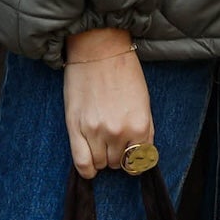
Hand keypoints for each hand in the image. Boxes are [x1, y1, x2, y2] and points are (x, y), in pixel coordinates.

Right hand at [63, 28, 154, 178]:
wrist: (98, 50)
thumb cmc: (123, 72)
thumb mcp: (144, 102)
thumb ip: (143, 130)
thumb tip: (139, 154)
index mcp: (140, 125)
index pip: (140, 160)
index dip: (134, 157)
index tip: (130, 152)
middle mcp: (118, 132)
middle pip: (118, 163)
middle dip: (117, 154)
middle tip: (113, 138)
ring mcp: (95, 131)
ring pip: (101, 164)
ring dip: (102, 157)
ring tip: (100, 141)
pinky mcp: (76, 127)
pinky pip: (82, 163)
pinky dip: (87, 169)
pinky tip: (90, 166)